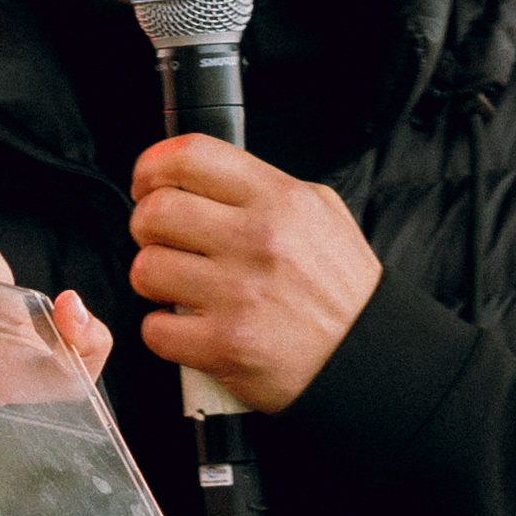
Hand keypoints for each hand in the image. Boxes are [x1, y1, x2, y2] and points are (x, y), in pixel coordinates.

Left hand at [129, 136, 380, 411]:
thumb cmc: (342, 291)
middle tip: (161, 241)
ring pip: (147, 270)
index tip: (146, 183)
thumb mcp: (324, 215)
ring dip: (154, 280)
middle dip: (146, 227)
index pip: (190, 157)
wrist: (369, 358)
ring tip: (178, 287)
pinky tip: (188, 326)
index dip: (152, 167)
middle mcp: (259, 241)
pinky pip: (155, 329)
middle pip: (155, 212)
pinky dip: (163, 331)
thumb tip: (206, 178)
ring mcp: (239, 295)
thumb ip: (267, 189)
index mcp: (280, 201)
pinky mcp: (225, 345)